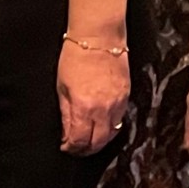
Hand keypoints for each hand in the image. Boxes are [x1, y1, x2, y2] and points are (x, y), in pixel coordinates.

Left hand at [57, 39, 130, 155]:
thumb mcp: (62, 86)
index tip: (65, 147)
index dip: (71, 148)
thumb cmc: (75, 57)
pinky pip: (120, 121)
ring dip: (100, 142)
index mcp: (83, 106)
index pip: (79, 139)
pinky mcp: (126, 97)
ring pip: (111, 134)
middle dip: (85, 150)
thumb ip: (65, 113)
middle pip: (97, 142)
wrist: (99, 37)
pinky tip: (102, 127)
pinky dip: (110, 128)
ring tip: (89, 141)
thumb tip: (66, 133)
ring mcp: (117, 104)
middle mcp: (103, 109)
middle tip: (77, 150)